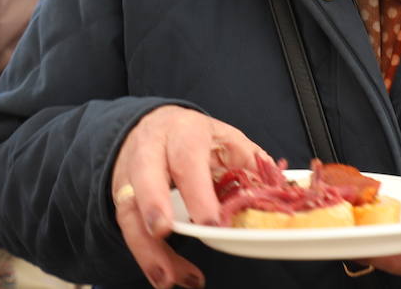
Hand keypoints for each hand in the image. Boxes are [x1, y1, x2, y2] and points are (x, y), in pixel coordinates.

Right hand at [111, 106, 268, 288]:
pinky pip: (129, 229)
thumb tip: (277, 189)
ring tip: (166, 277)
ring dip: (146, 247)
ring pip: (130, 209)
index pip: (187, 159)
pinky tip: (166, 276)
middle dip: (154, 205)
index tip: (211, 224)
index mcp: (184, 133)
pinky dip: (146, 256)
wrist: (153, 126)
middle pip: (146, 176)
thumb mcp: (225, 138)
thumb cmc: (194, 137)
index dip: (197, 192)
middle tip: (164, 233)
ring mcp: (132, 174)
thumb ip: (249, 162)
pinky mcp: (123, 197)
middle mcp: (151, 150)